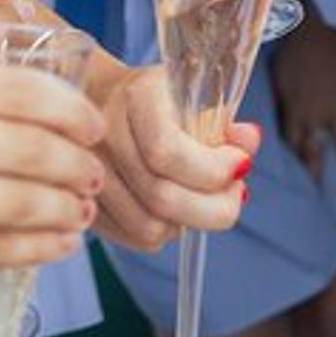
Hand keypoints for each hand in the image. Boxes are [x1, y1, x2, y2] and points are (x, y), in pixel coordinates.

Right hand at [0, 53, 104, 314]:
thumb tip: (34, 95)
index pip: (20, 86)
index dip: (72, 110)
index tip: (93, 124)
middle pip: (34, 143)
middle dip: (80, 163)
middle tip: (96, 174)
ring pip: (23, 199)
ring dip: (66, 208)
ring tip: (80, 210)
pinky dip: (38, 247)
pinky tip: (55, 243)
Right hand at [93, 64, 259, 250]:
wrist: (103, 101)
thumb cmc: (161, 102)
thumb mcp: (195, 98)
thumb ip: (225, 124)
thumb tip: (248, 141)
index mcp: (137, 97)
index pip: (167, 151)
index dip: (213, 170)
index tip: (242, 165)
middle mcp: (104, 135)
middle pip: (161, 197)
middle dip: (214, 207)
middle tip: (236, 194)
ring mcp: (88, 173)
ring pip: (149, 227)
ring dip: (190, 222)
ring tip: (204, 199)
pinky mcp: (87, 203)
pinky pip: (135, 238)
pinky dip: (166, 231)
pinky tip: (176, 209)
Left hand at [270, 9, 335, 194]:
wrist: (316, 25)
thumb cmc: (293, 44)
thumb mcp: (277, 72)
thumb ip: (280, 96)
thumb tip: (274, 110)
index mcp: (291, 109)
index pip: (290, 141)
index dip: (292, 157)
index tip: (293, 175)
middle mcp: (312, 114)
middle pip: (314, 151)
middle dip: (316, 174)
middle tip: (320, 200)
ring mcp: (334, 107)